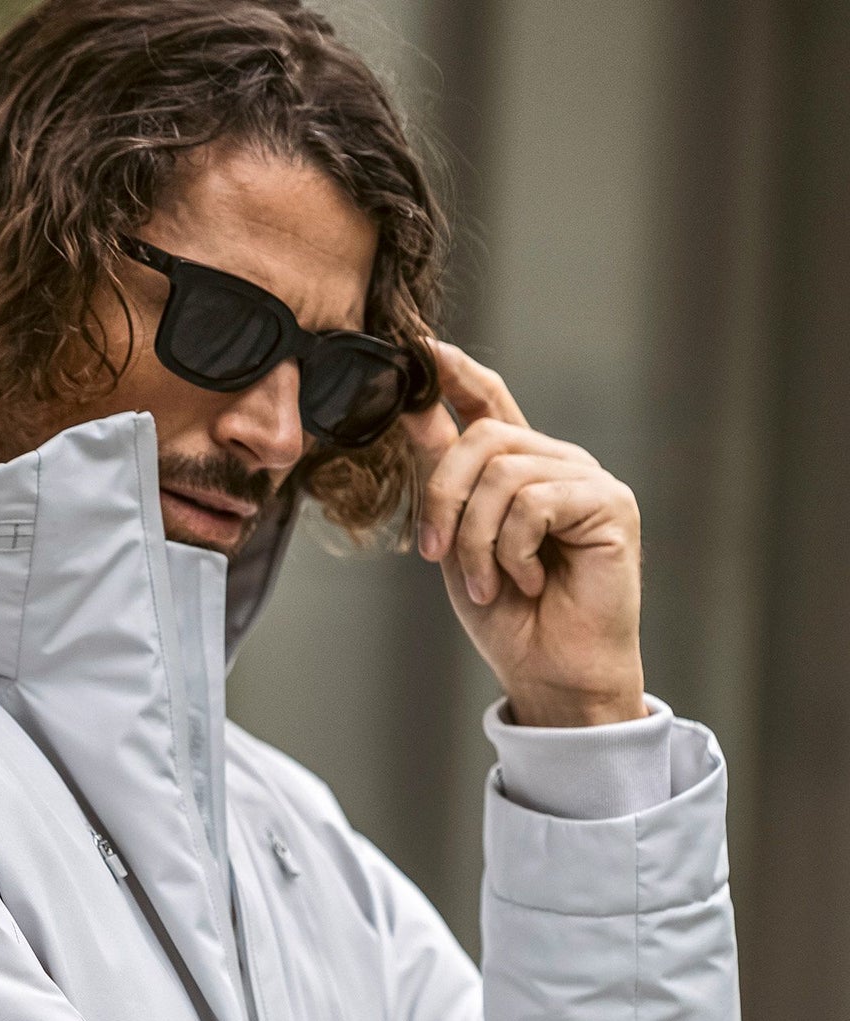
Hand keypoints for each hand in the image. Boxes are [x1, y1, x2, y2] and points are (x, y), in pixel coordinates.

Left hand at [401, 341, 646, 726]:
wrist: (548, 671)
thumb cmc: (509, 616)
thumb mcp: (456, 538)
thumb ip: (442, 472)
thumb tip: (411, 408)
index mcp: (522, 470)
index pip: (490, 402)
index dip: (457, 374)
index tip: (421, 348)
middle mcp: (558, 465)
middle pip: (483, 439)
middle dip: (444, 497)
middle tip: (435, 554)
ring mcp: (588, 481)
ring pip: (503, 473)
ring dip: (476, 539)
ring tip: (488, 583)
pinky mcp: (610, 505)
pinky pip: (535, 502)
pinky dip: (514, 550)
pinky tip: (529, 581)